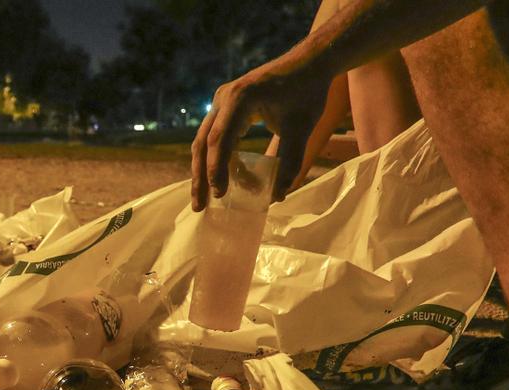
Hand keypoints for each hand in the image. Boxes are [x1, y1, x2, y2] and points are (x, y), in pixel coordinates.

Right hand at [191, 59, 330, 209]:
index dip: (217, 170)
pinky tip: (219, 180)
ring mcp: (222, 101)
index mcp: (240, 99)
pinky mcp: (226, 107)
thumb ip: (290, 162)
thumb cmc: (307, 93)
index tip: (220, 195)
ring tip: (203, 199)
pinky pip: (215, 136)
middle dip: (200, 176)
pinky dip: (216, 159)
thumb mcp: (301, 130)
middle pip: (203, 143)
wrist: (309, 64)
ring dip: (203, 170)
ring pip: (204, 141)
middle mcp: (223, 98)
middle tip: (198, 206)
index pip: (220, 140)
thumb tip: (277, 197)